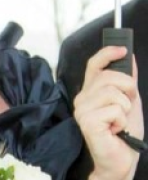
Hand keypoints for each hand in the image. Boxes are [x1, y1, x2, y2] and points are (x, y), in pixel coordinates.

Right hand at [74, 46, 142, 179]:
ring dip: (125, 109)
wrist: (120, 161)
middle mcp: (82, 98)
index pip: (94, 65)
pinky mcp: (87, 121)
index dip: (107, 54)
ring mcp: (82, 109)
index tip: (123, 49)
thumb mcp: (129, 103)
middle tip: (127, 107)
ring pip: (113, 93)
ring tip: (119, 121)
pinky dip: (122, 121)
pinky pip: (114, 110)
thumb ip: (128, 82)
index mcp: (90, 91)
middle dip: (128, 88)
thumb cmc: (123, 135)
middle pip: (108, 77)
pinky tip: (116, 130)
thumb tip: (130, 59)